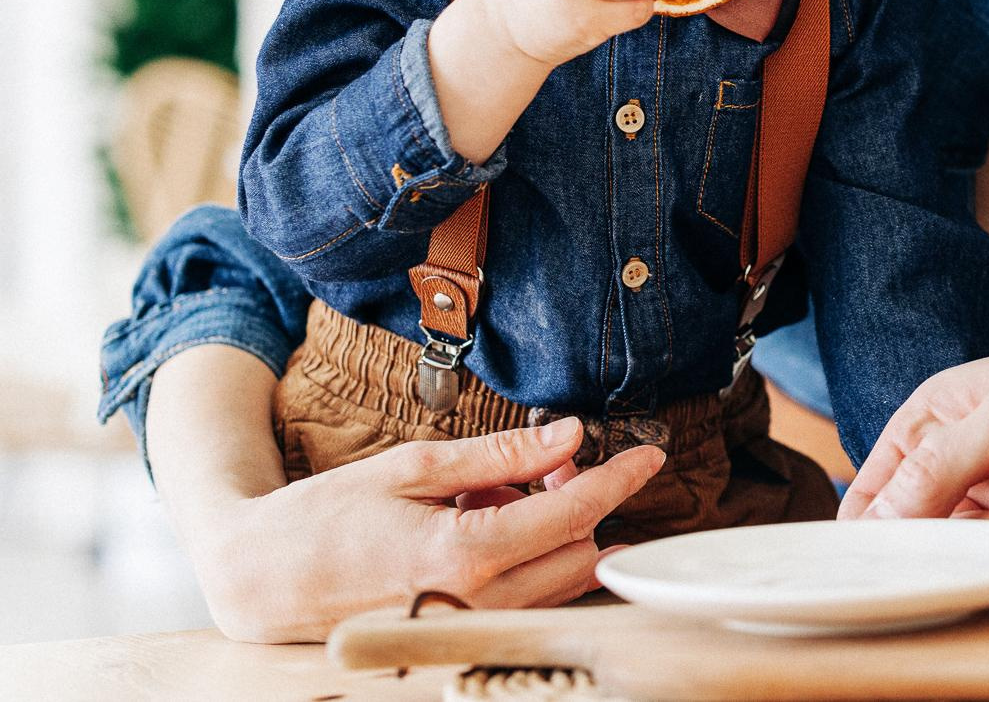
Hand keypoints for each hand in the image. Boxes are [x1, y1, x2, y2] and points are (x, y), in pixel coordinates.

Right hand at [184, 419, 663, 641]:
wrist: (258, 580)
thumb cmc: (325, 517)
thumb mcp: (413, 466)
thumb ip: (499, 456)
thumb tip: (571, 434)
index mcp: (463, 554)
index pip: (574, 515)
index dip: (619, 480)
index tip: (649, 456)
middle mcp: (474, 601)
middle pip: (579, 553)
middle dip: (584, 502)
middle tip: (551, 461)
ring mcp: (467, 626)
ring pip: (558, 583)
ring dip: (559, 534)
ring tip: (508, 491)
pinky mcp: (457, 635)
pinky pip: (525, 600)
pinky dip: (529, 560)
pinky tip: (488, 524)